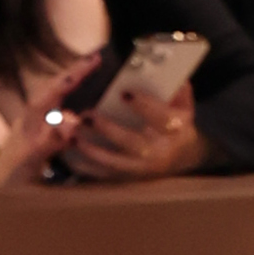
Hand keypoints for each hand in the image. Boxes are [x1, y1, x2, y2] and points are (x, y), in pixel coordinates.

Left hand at [54, 79, 207, 183]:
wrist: (180, 156)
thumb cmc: (176, 122)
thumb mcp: (183, 105)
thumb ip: (178, 91)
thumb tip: (173, 77)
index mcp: (175, 131)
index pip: (161, 118)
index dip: (144, 106)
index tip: (124, 93)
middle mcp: (160, 153)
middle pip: (133, 143)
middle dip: (109, 130)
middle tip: (87, 116)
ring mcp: (143, 168)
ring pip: (115, 162)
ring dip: (92, 149)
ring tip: (72, 134)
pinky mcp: (129, 177)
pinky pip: (105, 173)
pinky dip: (86, 165)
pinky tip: (70, 152)